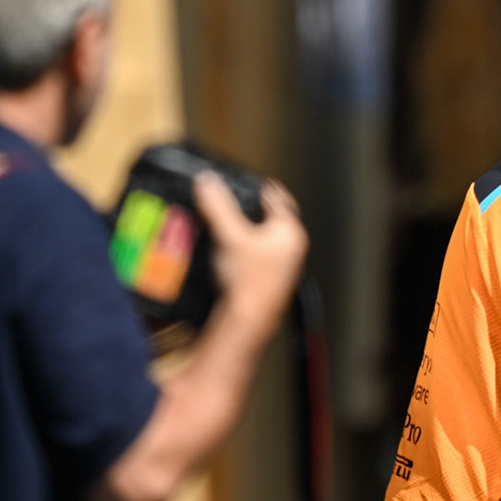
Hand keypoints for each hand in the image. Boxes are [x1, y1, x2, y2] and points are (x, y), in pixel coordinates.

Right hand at [194, 173, 307, 334]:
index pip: (277, 197)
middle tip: (235, 199)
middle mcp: (292, 246)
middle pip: (273, 217)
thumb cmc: (246, 280)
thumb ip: (218, 207)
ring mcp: (284, 264)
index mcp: (289, 231)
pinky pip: (261, 254)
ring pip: (267, 236)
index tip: (244, 180)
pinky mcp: (272, 278)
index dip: (259, 187)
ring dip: (250, 228)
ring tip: (230, 221)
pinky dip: (248, 247)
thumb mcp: (230, 236)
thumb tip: (207, 180)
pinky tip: (231, 249)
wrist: (246, 320)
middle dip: (254, 208)